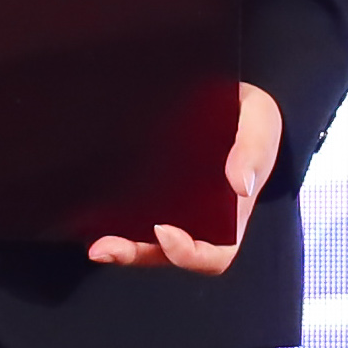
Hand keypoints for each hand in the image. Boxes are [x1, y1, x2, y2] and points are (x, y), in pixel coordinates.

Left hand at [86, 82, 280, 274]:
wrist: (228, 92)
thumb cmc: (249, 115)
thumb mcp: (260, 123)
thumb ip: (253, 151)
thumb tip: (239, 184)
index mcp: (230, 215)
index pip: (213, 255)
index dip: (189, 254)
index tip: (164, 232)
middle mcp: (196, 217)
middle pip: (165, 253)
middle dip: (136, 255)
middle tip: (106, 248)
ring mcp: (169, 204)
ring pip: (142, 238)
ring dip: (119, 245)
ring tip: (94, 244)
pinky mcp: (146, 184)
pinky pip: (127, 210)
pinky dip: (108, 216)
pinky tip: (87, 210)